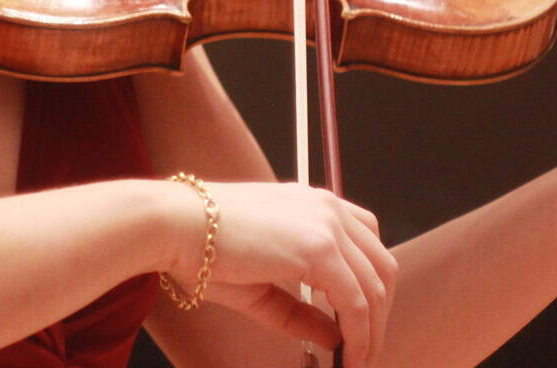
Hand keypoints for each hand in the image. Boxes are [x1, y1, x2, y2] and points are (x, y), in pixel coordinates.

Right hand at [162, 180, 396, 363]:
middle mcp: (328, 208)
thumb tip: (335, 336)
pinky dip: (360, 335)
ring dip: (374, 331)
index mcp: (313, 205)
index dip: (371, 289)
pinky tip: (350, 357)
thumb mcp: (260, 286)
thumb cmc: (202, 249)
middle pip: (381, 265)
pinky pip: (356, 301)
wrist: (175, 224)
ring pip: (376, 286)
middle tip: (367, 352)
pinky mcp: (319, 248)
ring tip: (360, 361)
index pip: (366, 246)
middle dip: (380, 314)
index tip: (364, 325)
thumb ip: (300, 311)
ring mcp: (327, 225)